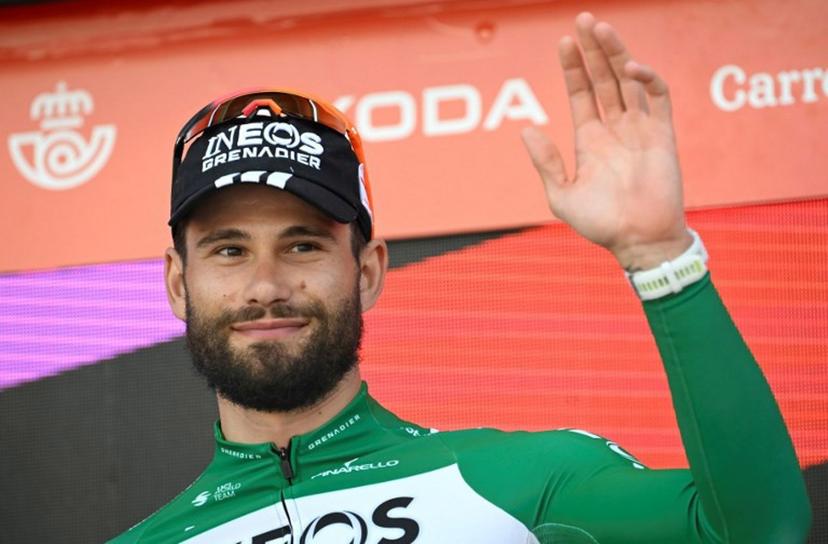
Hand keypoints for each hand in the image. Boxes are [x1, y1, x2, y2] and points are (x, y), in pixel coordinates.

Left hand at [522, 12, 691, 270]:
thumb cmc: (600, 224)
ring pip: (627, 81)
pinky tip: (629, 67)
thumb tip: (526, 129)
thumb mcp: (561, 195)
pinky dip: (647, 79)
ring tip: (600, 28)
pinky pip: (658, 99)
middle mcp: (614, 129)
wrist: (638, 241)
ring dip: (616, 54)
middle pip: (602, 79)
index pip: (580, 94)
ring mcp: (639, 129)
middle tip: (583, 19)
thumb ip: (545, 162)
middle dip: (592, 50)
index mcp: (590, 140)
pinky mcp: (663, 135)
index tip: (563, 42)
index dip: (572, 68)